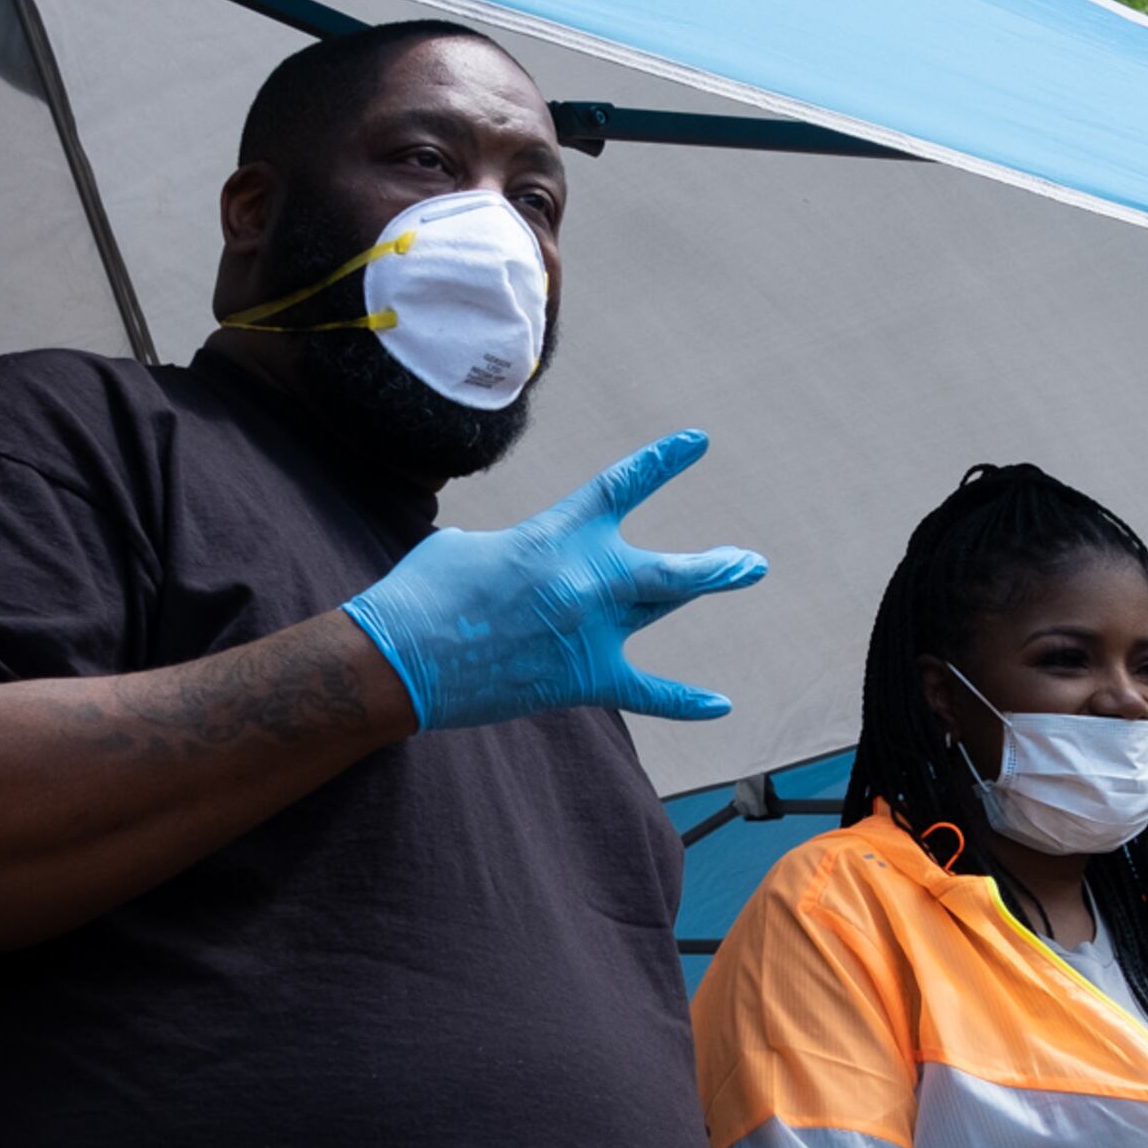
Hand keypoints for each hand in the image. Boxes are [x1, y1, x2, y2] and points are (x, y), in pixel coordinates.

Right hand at [341, 430, 767, 728]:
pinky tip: (721, 705)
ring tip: (744, 570)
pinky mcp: (581, 679)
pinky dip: (685, 700)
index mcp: (557, 533)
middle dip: (715, 563)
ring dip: (706, 584)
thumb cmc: (423, 593)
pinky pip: (647, 692)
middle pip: (670, 567)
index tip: (698, 443)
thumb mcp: (470, 545)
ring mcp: (590, 630)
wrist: (399, 659)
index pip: (622, 486)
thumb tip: (528, 568)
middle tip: (748, 560)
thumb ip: (518, 548)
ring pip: (665, 603)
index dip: (663, 462)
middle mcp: (587, 577)